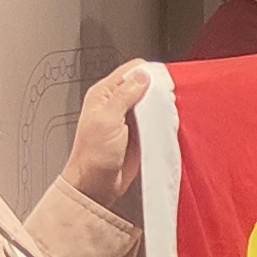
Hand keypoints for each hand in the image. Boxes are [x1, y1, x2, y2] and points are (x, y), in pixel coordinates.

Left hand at [64, 59, 150, 214]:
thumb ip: (124, 95)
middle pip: (145, 85)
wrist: (96, 185)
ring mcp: (129, 118)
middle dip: (158, 91)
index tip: (160, 85)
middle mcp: (117, 103)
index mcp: (104, 95)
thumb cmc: (92, 157)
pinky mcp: (140, 133)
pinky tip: (164, 127)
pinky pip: (157, 120)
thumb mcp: (107, 120)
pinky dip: (164, 122)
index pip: (131, 71)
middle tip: (163, 103)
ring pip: (153, 102)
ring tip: (163, 117)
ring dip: (161, 108)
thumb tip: (142, 76)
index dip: (148, 74)